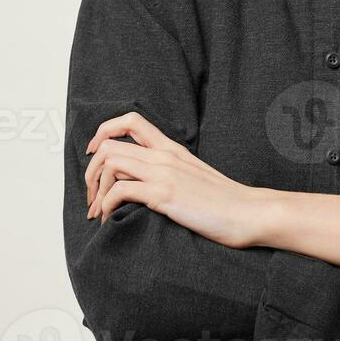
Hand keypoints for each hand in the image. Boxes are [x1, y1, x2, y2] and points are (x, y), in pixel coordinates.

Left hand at [84, 111, 258, 247]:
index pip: (130, 120)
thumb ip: (173, 171)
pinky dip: (107, 206)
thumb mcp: (195, 176)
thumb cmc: (224, 201)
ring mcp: (164, 173)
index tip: (94, 154)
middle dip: (91, 171)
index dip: (103, 132)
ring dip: (95, 189)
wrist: (248, 213)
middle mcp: (164, 155)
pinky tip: (111, 220)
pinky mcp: (164, 194)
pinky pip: (120, 191)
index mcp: (172, 148)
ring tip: (98, 211)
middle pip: (109, 143)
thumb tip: (146, 182)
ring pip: (110, 162)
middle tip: (91, 196)